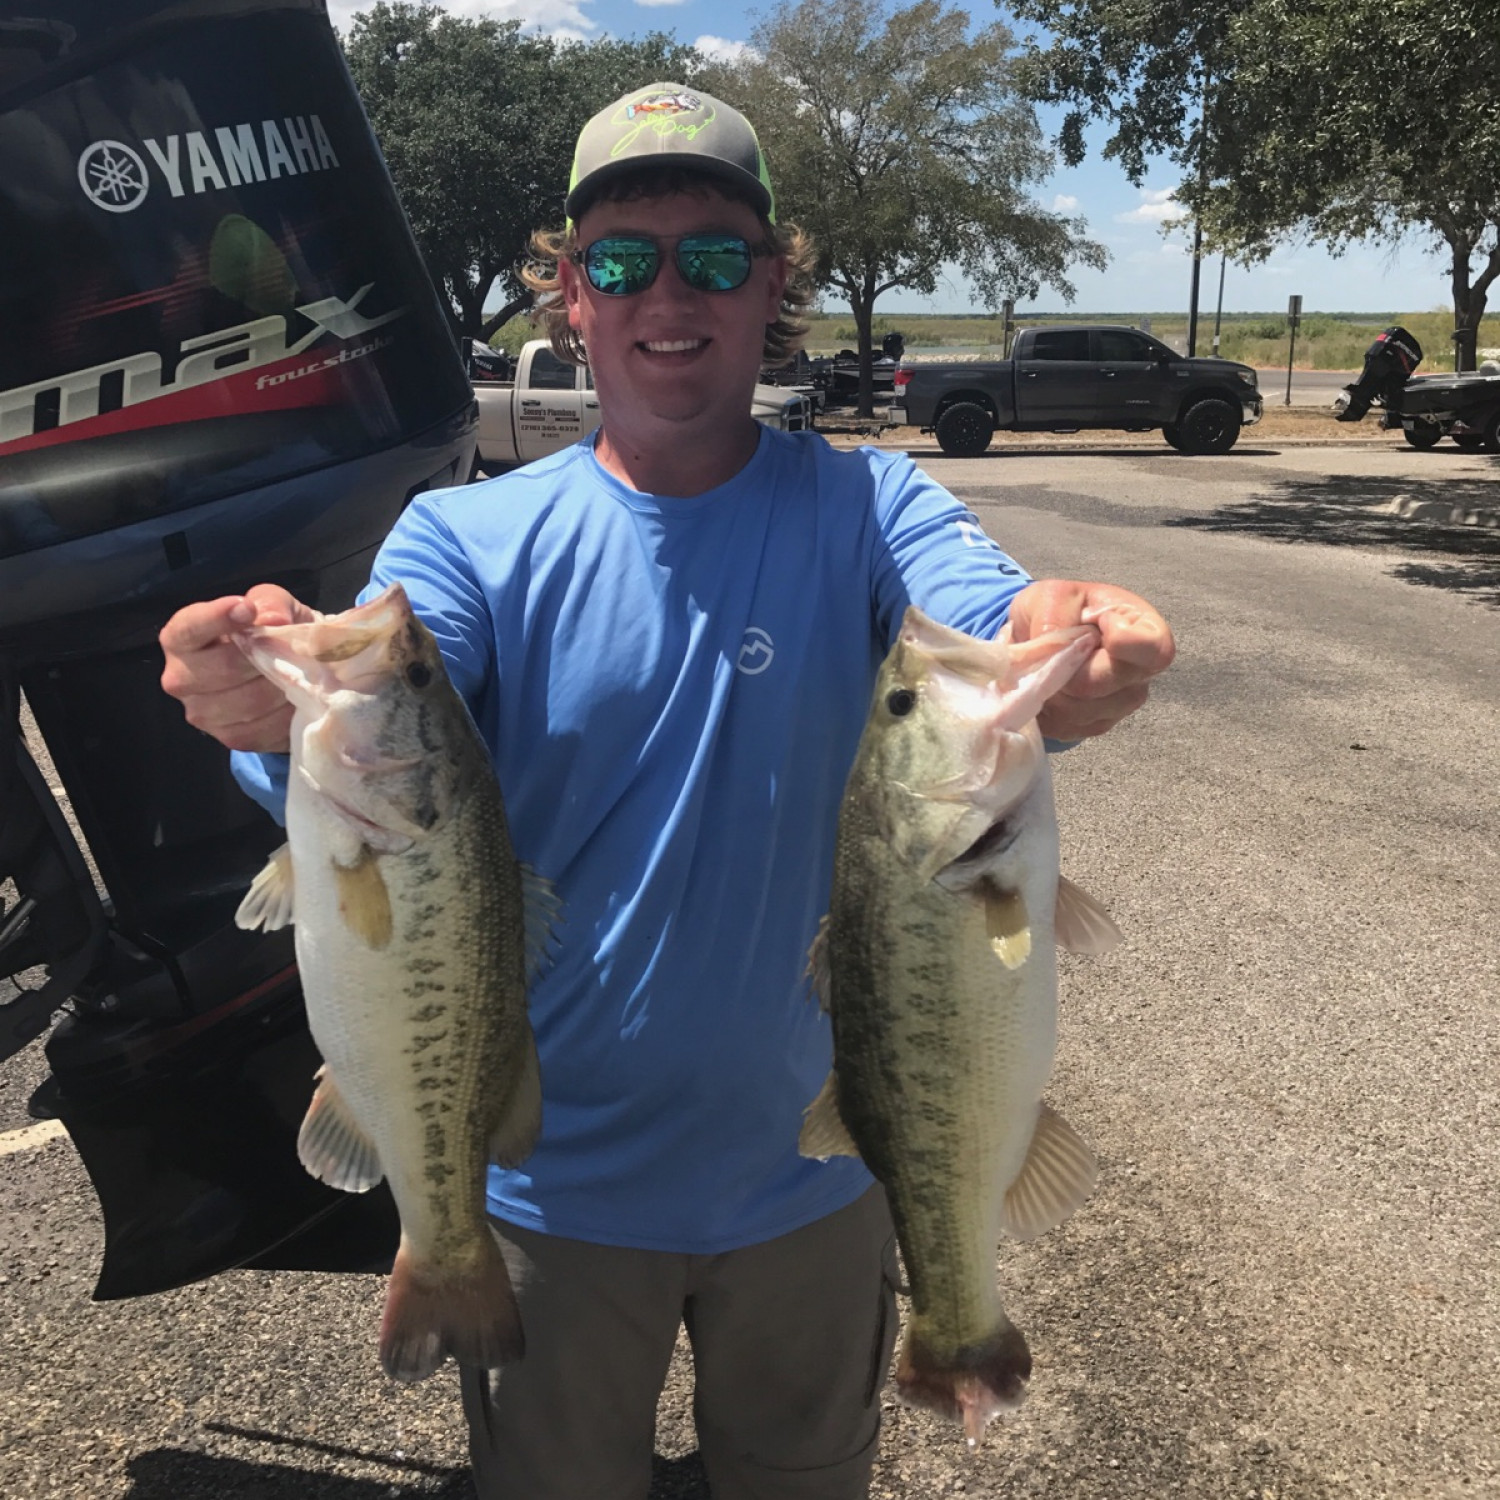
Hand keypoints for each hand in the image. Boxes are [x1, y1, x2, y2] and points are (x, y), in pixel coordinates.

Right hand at [159, 584, 314, 752]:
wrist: (291, 673)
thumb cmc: (271, 631)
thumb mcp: (273, 606)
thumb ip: (271, 602)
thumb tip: (273, 619)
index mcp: (180, 639)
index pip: (187, 630)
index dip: (216, 619)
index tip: (247, 609)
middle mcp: (181, 679)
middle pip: (224, 668)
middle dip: (264, 657)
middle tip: (290, 648)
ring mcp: (204, 714)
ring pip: (250, 701)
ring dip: (282, 685)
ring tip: (300, 672)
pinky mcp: (232, 738)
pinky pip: (265, 727)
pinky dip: (288, 711)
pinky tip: (297, 697)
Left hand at [1004, 579, 1174, 741]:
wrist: (1042, 631)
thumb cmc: (1059, 606)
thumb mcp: (1054, 595)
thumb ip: (1056, 620)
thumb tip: (1055, 657)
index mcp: (1146, 630)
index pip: (1154, 650)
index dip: (1120, 643)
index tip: (1094, 629)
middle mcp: (1141, 673)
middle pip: (1097, 685)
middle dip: (1062, 668)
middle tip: (1050, 649)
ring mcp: (1121, 703)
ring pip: (1075, 710)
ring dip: (1048, 690)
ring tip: (1045, 666)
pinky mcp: (1096, 725)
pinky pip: (1064, 727)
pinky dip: (1044, 709)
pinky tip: (1045, 686)